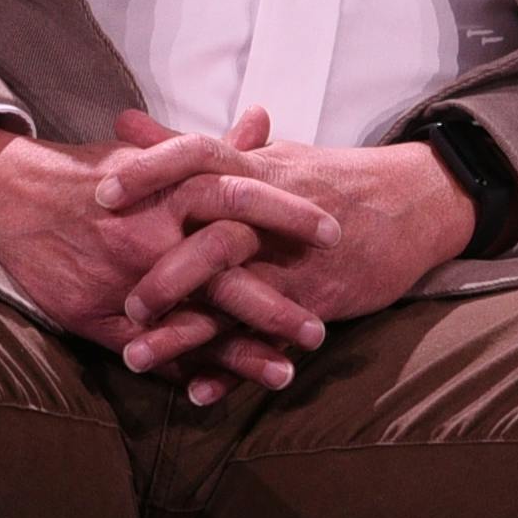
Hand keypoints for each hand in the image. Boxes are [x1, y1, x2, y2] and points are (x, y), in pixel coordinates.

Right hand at [0, 112, 338, 404]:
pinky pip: (150, 350)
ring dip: (241, 353)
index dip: (290, 217)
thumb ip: (213, 149)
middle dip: (276, 305)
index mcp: (170, 191)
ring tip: (285, 374)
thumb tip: (262, 121)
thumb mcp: (156, 156)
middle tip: (320, 328)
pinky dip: (183, 371)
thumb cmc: (95, 174)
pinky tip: (214, 395)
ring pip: (195, 322)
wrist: (14, 195)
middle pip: (227, 273)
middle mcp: (154, 237)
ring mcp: (128, 280)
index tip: (335, 233)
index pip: (242, 200)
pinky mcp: (101, 314)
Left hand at [89, 108, 476, 362]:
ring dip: (184, 333)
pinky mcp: (316, 300)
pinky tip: (197, 392)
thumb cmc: (330, 178)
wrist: (415, 202)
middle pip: (212, 241)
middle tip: (118, 304)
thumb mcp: (266, 156)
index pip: (197, 159)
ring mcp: (295, 263)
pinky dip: (234, 368)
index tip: (102, 192)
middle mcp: (272, 217)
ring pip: (235, 300)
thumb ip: (191, 148)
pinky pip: (269, 339)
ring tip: (134, 359)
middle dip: (163, 274)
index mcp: (256, 173)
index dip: (151, 173)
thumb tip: (124, 124)